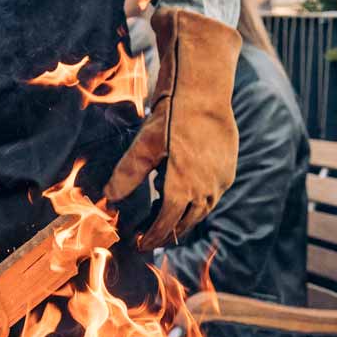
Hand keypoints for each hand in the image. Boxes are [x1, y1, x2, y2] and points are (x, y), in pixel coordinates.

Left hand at [105, 8, 241, 251]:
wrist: (205, 92)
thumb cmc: (171, 117)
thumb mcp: (144, 146)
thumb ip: (127, 175)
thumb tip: (108, 198)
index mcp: (182, 189)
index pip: (165, 225)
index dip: (151, 237)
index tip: (140, 244)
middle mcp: (205, 191)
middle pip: (185, 224)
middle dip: (167, 233)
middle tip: (151, 236)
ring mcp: (220, 182)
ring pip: (201, 212)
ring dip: (183, 218)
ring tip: (167, 217)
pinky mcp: (229, 171)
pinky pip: (213, 196)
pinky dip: (197, 201)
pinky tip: (185, 193)